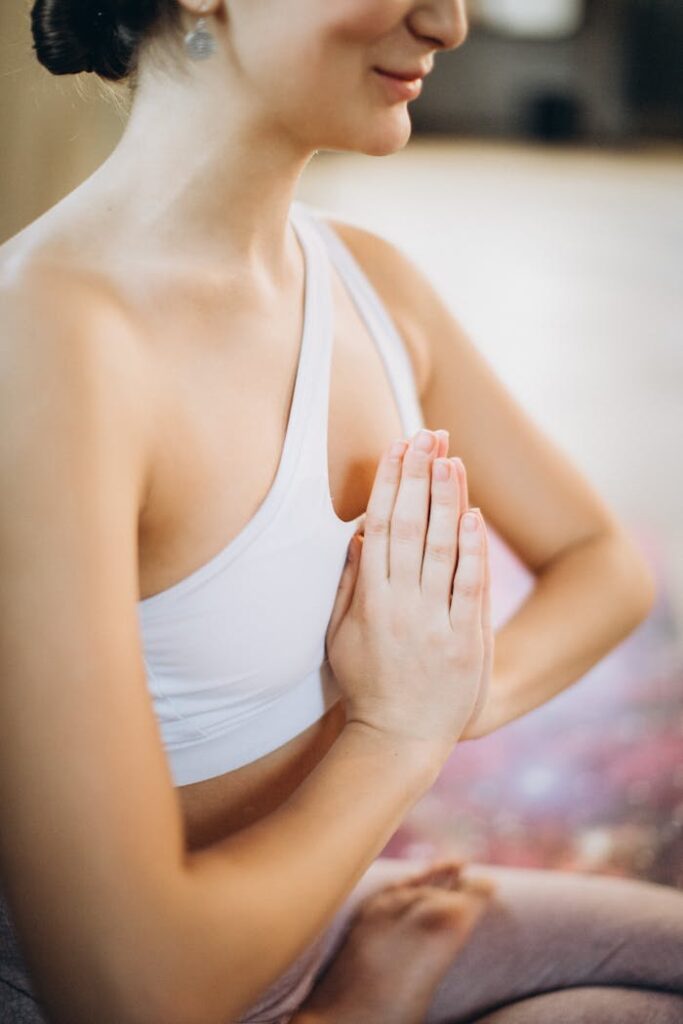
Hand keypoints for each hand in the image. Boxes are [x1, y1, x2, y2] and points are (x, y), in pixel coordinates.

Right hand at [325, 428, 490, 764]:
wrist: (401, 738)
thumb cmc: (367, 684)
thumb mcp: (339, 637)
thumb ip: (347, 587)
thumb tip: (357, 537)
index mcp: (368, 601)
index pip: (378, 529)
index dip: (387, 485)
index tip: (396, 448)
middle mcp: (400, 606)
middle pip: (409, 529)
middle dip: (417, 478)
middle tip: (426, 435)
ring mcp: (435, 624)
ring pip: (441, 550)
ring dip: (446, 501)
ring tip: (451, 459)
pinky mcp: (466, 642)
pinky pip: (469, 588)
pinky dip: (472, 550)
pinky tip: (473, 515)